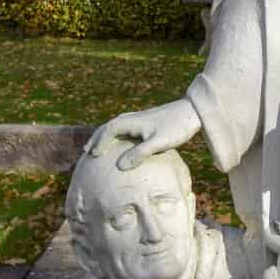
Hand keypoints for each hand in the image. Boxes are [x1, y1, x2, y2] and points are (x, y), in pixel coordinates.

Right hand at [86, 98, 201, 170]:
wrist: (193, 112)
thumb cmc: (177, 127)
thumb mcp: (159, 143)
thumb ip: (139, 154)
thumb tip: (120, 166)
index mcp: (131, 122)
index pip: (108, 131)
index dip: (99, 143)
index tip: (92, 155)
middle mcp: (131, 118)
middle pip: (107, 128)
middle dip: (96, 139)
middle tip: (86, 152)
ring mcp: (138, 119)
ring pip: (115, 127)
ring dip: (105, 137)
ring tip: (97, 148)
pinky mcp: (145, 122)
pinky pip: (124, 129)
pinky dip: (116, 136)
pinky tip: (120, 145)